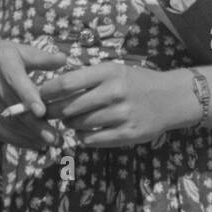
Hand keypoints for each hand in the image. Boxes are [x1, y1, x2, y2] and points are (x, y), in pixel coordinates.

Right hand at [0, 38, 66, 149]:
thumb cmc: (0, 54)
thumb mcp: (20, 49)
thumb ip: (41, 58)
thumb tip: (64, 59)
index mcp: (2, 62)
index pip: (15, 81)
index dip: (28, 97)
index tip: (42, 112)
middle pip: (13, 107)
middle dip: (34, 125)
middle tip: (55, 138)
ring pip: (6, 122)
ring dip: (28, 136)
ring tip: (50, 143)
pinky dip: (15, 139)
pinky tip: (33, 144)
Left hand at [39, 62, 196, 148]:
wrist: (171, 98)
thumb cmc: (137, 82)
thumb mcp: (115, 70)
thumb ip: (87, 78)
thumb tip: (50, 89)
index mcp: (109, 72)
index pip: (66, 83)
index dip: (47, 92)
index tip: (39, 96)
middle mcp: (115, 92)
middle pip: (68, 108)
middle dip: (54, 112)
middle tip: (50, 113)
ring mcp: (121, 115)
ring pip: (78, 125)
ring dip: (71, 124)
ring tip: (76, 119)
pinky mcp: (126, 134)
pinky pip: (90, 140)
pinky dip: (84, 136)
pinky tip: (89, 130)